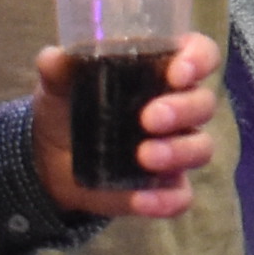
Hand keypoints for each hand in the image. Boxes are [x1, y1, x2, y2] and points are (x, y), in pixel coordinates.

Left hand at [34, 34, 222, 218]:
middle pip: (204, 103)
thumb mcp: (58, 84)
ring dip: (179, 151)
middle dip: (183, 109)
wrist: (49, 158)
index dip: (199, 60)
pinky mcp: (165, 186)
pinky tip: (142, 199)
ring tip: (144, 156)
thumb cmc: (69, 105)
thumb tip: (55, 58)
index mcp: (163, 70)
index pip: (201, 55)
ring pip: (201, 148)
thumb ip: (58, 69)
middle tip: (150, 119)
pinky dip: (166, 199)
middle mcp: (179, 107)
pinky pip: (181, 195)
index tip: (177, 73)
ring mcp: (176, 148)